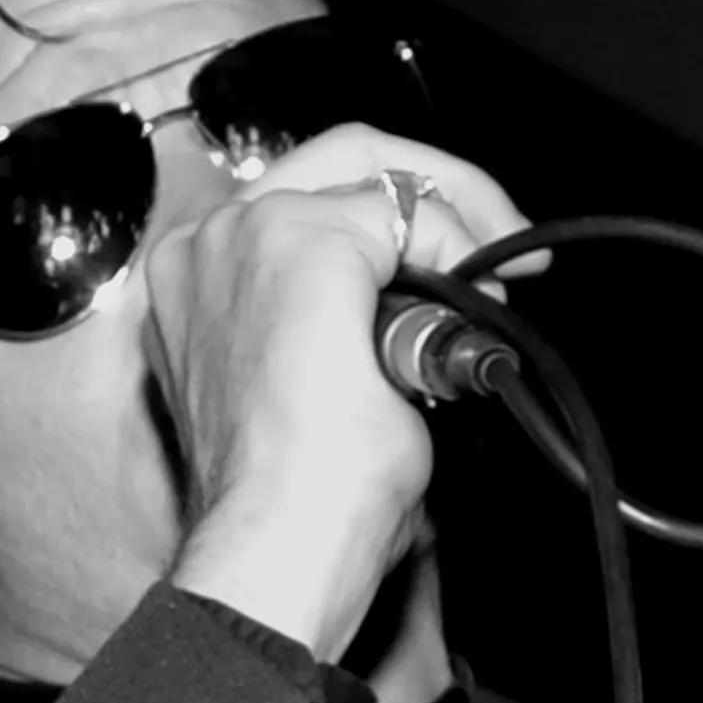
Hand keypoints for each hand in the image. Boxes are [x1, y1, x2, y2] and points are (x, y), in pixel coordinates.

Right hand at [144, 126, 530, 659]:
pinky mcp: (300, 242)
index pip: (306, 201)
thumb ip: (346, 330)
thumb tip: (417, 320)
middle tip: (505, 241)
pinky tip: (463, 310)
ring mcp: (245, 235)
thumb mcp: (318, 392)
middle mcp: (205, 244)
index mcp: (197, 279)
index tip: (464, 267)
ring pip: (374, 175)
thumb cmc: (296, 500)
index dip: (400, 225)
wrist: (279, 543)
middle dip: (440, 190)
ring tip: (495, 286)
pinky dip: (453, 250)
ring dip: (451, 223)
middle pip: (338, 159)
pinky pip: (405, 211)